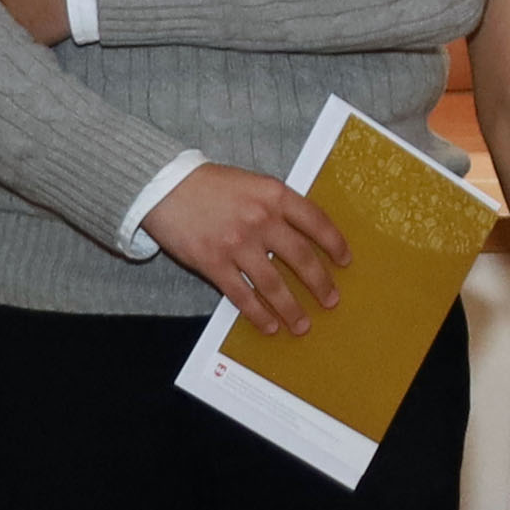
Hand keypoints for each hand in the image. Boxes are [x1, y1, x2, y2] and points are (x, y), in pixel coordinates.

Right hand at [142, 164, 348, 334]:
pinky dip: (258, 314)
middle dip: (320, 283)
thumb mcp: (252, 183)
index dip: (334, 243)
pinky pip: (242, 295)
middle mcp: (260, 219)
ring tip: (302, 324)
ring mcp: (237, 243)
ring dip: (290, 308)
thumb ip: (277, 205)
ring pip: (273, 284)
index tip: (345, 261)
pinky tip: (269, 326)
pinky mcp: (213, 263)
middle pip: (301, 258)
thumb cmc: (210, 185)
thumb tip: (305, 234)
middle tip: (331, 301)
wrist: (164, 187)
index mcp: (273, 194)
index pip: (315, 221)